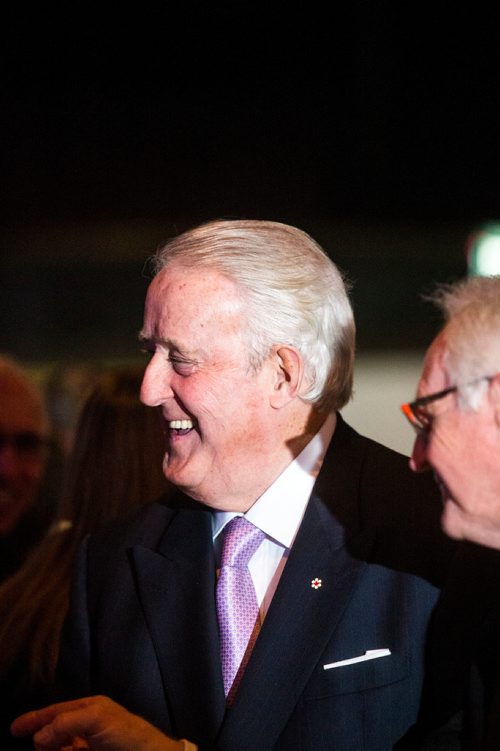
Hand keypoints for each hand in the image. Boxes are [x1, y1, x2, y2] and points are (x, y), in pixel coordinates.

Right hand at [11, 695, 184, 750]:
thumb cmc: (126, 733)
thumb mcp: (96, 718)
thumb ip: (67, 722)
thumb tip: (40, 736)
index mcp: (88, 709)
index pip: (56, 711)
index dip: (35, 719)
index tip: (15, 729)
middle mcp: (85, 727)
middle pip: (54, 733)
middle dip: (44, 740)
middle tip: (42, 748)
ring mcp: (87, 746)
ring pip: (60, 747)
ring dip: (53, 749)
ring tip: (65, 750)